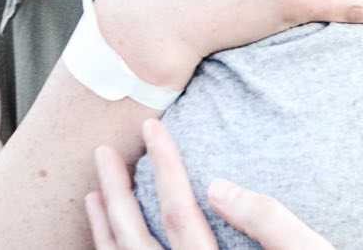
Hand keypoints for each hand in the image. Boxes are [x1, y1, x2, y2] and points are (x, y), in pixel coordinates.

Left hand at [85, 119, 333, 248]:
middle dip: (116, 194)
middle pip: (135, 245)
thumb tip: (218, 186)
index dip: (164, 165)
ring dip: (105, 231)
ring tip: (94, 193)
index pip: (179, 214)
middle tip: (102, 153)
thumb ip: (268, 222)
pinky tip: (111, 239)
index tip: (151, 126)